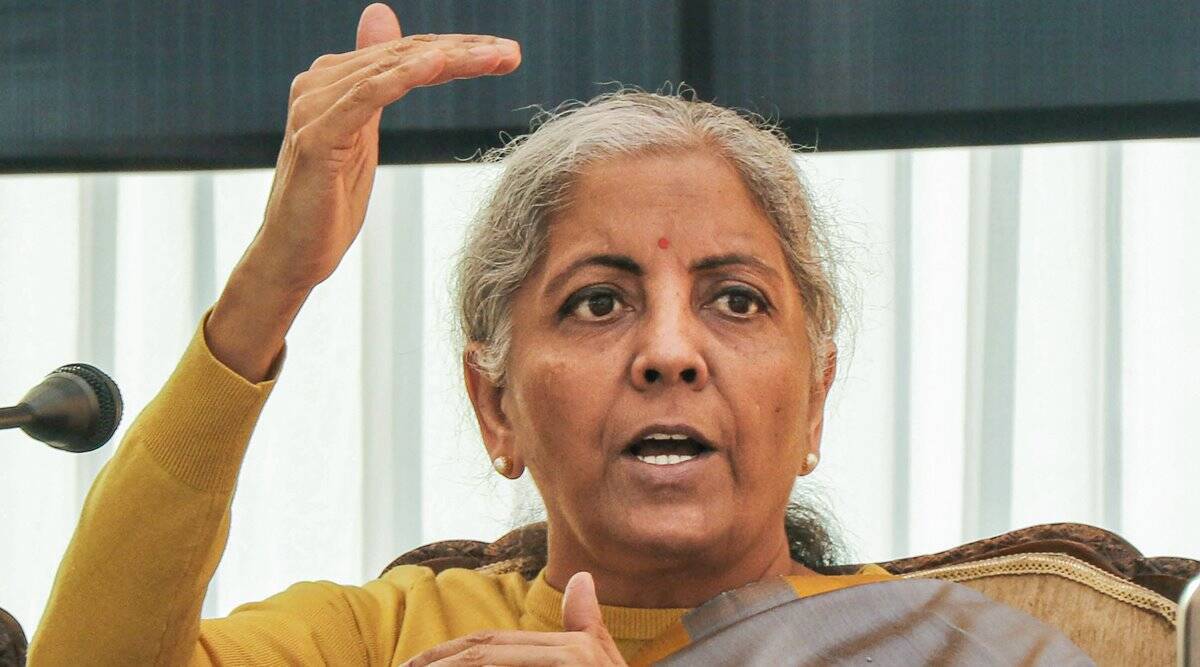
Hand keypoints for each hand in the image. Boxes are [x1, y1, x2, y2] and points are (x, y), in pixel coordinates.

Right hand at [241, 3, 520, 295]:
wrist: (292, 254)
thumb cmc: (329, 201)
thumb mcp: (363, 132)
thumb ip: (377, 77)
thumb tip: (380, 14)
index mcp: (333, 79)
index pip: (404, 51)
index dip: (458, 48)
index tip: (505, 54)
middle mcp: (319, 83)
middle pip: (403, 54)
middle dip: (463, 51)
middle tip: (510, 53)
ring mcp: (314, 107)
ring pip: (392, 69)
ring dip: (448, 59)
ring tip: (491, 56)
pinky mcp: (316, 138)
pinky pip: (365, 97)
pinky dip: (402, 77)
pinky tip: (436, 64)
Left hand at [403, 572, 627, 665]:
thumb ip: (587, 629)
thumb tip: (582, 578)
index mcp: (574, 648)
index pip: (494, 643)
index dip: (449, 651)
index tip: (414, 664)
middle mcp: (572, 652)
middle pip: (483, 651)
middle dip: (436, 661)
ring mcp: (570, 665)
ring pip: (487, 662)